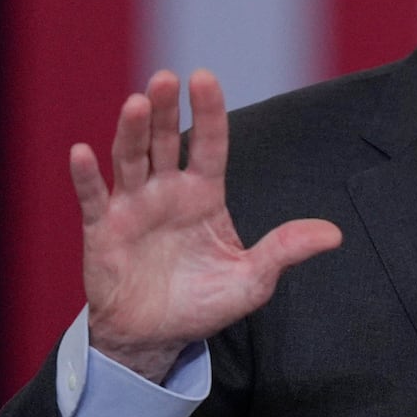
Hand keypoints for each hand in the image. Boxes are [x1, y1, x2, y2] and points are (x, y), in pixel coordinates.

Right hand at [70, 69, 341, 381]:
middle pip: (165, 140)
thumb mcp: (252, 280)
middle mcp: (167, 191)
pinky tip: (82, 152)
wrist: (156, 338)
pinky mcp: (103, 230)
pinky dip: (86, 176)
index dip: (209, 112)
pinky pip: (94, 198)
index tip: (204, 78)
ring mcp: (133, 207)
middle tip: (166, 78)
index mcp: (204, 194)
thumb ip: (285, 251)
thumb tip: (335, 234)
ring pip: (130, 159)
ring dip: (130, 131)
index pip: (210, 144)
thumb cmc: (204, 303)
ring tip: (135, 103)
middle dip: (166, 109)